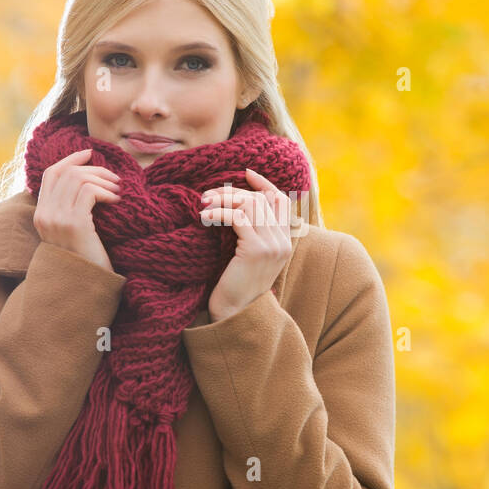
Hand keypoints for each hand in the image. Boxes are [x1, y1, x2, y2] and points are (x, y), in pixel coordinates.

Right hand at [33, 148, 121, 273]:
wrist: (85, 287)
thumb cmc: (85, 259)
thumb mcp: (72, 231)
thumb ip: (70, 208)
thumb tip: (88, 179)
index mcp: (41, 214)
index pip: (51, 173)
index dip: (71, 159)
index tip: (90, 153)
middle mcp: (45, 214)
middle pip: (67, 172)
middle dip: (94, 169)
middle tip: (115, 179)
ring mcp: (57, 219)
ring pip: (79, 178)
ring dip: (104, 180)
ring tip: (118, 191)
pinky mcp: (74, 224)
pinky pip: (89, 191)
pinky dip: (106, 191)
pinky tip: (116, 201)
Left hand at [199, 168, 294, 321]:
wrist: (235, 314)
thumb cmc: (235, 286)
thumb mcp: (248, 256)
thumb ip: (252, 233)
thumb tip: (236, 205)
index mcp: (284, 241)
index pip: (281, 200)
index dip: (264, 184)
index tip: (245, 173)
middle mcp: (282, 241)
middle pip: (261, 199)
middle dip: (233, 191)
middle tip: (209, 194)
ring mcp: (272, 245)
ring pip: (250, 204)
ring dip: (223, 199)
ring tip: (204, 203)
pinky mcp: (256, 249)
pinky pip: (237, 217)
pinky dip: (219, 212)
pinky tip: (204, 216)